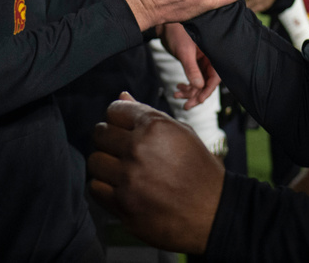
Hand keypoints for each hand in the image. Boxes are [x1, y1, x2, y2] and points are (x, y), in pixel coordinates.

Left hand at [89, 93, 224, 253]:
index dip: (118, 119)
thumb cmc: (199, 170)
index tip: (123, 129)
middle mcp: (139, 149)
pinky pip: (95, 188)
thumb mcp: (181, 133)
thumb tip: (121, 97)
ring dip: (105, 165)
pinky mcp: (123, 205)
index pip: (114, 111)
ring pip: (95, 161)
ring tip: (122, 170)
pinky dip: (104, 188)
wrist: (213, 212)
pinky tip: (121, 188)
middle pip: (100, 134)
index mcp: (154, 126)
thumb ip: (148, 115)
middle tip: (122, 151)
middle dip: (109, 140)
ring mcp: (129, 178)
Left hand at [161, 22, 220, 109]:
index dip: (208, 90)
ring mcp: (202, 61)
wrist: (166, 24)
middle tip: (187, 106)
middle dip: (196, 95)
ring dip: (189, 91)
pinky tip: (178, 88)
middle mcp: (210, 58)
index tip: (200, 100)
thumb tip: (199, 87)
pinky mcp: (195, 62)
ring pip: (199, 82)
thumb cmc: (177, 32)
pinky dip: (186, 85)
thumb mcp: (185, 52)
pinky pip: (193, 78)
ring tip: (177, 95)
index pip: (215, 77)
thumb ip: (192, 69)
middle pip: (207, 82)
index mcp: (213, 54)